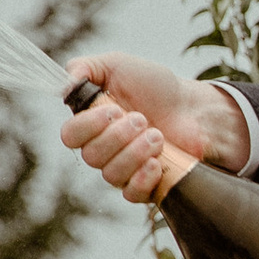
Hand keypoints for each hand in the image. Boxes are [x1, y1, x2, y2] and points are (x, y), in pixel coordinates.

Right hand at [61, 51, 249, 197]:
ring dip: (136, 152)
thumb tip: (65, 83)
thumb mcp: (118, 65)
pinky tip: (156, 163)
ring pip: (111, 174)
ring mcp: (123, 168)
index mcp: (92, 122)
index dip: (88, 126)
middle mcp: (103, 148)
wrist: (193, 108)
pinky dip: (143, 178)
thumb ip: (87, 68)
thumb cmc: (156, 87)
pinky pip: (131, 193)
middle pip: (91, 156)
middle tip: (142, 119)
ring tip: (157, 135)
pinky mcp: (144, 184)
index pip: (70, 136)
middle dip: (119, 136)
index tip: (113, 110)